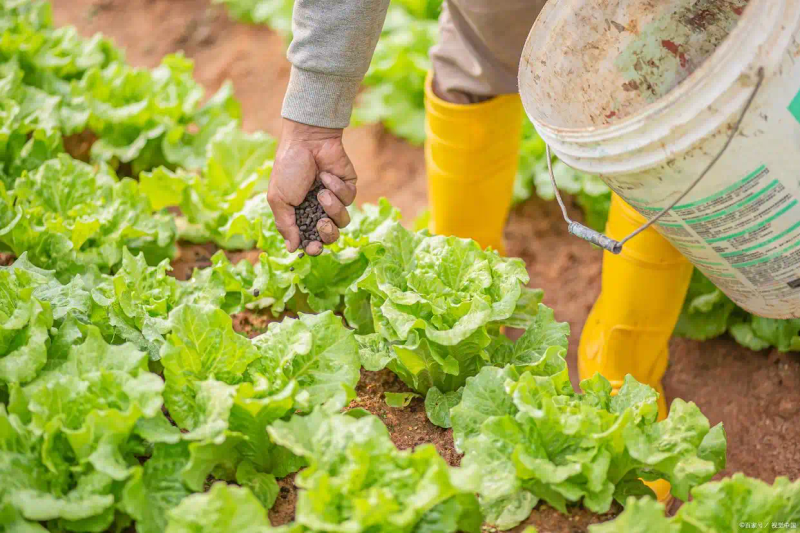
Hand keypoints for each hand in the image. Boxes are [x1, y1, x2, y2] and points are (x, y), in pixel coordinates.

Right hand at [267, 119, 357, 255]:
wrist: (306, 141)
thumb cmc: (289, 168)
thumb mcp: (279, 198)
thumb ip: (285, 225)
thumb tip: (292, 249)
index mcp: (300, 215)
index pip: (310, 239)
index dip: (314, 247)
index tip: (314, 247)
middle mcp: (318, 210)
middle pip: (331, 236)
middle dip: (328, 233)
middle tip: (322, 223)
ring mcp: (334, 199)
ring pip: (343, 220)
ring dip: (333, 208)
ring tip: (322, 193)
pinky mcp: (348, 187)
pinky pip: (348, 198)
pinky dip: (337, 188)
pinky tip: (326, 175)